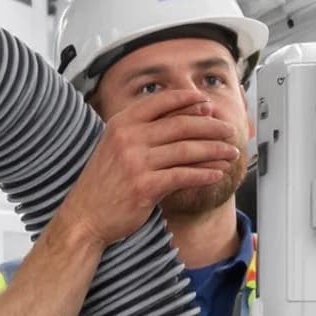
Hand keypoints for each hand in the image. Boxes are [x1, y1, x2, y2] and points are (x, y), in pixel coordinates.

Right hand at [51, 87, 245, 246]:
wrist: (85, 216)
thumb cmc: (106, 182)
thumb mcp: (118, 145)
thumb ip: (147, 129)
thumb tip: (188, 114)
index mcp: (122, 123)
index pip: (161, 102)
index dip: (188, 100)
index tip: (208, 103)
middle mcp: (128, 138)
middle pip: (180, 125)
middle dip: (211, 126)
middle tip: (229, 130)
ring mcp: (135, 162)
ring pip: (186, 150)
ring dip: (214, 151)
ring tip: (231, 152)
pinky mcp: (144, 187)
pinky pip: (183, 176)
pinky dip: (204, 174)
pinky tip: (217, 174)